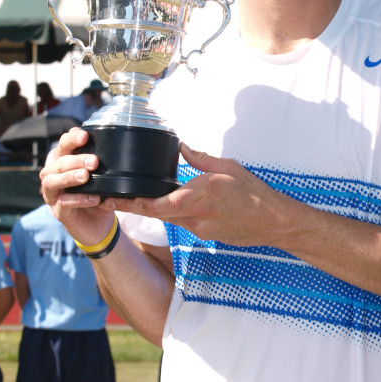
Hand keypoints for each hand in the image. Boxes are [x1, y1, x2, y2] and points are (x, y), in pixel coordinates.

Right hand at [39, 127, 114, 243]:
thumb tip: (118, 148)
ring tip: (86, 176)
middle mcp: (53, 176)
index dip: (71, 139)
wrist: (99, 226)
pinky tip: (94, 198)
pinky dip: (78, 199)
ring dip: (68, 177)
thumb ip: (103, 166)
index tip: (84, 136)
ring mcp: (52, 195)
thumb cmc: (99, 196)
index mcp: (64, 163)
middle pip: (58, 162)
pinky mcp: (58, 212)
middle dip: (75, 160)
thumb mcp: (103, 179)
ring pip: (51, 181)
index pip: (63, 146)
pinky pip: (63, 203)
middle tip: (94, 161)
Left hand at [110, 143, 287, 246]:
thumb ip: (200, 158)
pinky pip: (182, 223)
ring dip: (150, 210)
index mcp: (201, 194)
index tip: (116, 197)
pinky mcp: (205, 234)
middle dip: (130, 207)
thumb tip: (181, 146)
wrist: (272, 221)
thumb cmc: (254, 193)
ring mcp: (200, 228)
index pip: (160, 203)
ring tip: (129, 201)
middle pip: (155, 213)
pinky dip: (171, 214)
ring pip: (167, 219)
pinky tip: (166, 206)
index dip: (134, 203)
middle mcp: (196, 215)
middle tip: (107, 202)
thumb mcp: (228, 167)